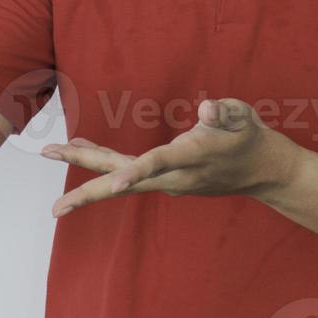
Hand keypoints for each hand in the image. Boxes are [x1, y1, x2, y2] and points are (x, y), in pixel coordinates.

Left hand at [40, 97, 299, 216]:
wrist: (263, 170)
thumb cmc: (250, 136)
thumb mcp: (243, 116)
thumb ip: (224, 111)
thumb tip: (207, 108)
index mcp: (191, 157)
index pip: (158, 163)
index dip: (136, 171)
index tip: (115, 182)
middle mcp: (175, 176)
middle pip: (126, 184)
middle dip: (89, 192)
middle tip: (55, 209)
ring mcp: (168, 181)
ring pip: (122, 179)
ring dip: (87, 171)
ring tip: (54, 152)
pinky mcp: (166, 180)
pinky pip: (128, 173)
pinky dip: (105, 163)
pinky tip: (85, 149)